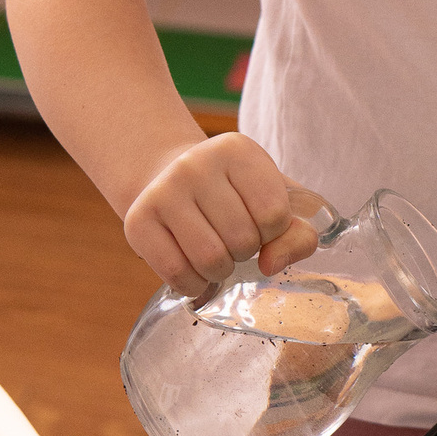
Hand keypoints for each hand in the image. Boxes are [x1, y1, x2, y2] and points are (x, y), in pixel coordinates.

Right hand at [125, 135, 330, 301]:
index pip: (275, 215)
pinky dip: (194, 285)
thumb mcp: (276, 201)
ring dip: (221, 271)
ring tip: (216, 254)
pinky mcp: (138, 220)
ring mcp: (162, 190)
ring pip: (211, 260)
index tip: (258, 221)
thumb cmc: (236, 197)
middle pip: (242, 240)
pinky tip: (194, 269)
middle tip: (233, 240)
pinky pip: (177, 274)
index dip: (273, 232)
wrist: (173, 181)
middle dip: (245, 252)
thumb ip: (298, 234)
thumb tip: (270, 265)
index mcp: (237, 150)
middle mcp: (195, 163)